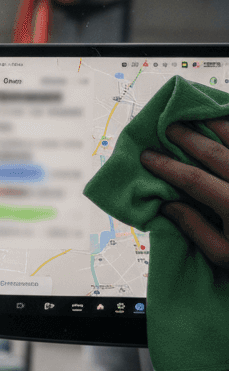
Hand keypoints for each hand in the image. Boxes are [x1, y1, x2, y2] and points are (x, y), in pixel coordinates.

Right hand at [140, 118, 228, 268]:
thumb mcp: (223, 254)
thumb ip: (194, 228)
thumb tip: (167, 206)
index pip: (193, 180)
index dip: (168, 166)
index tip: (148, 156)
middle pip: (216, 154)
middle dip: (189, 138)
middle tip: (169, 126)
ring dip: (218, 125)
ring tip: (200, 115)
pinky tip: (228, 124)